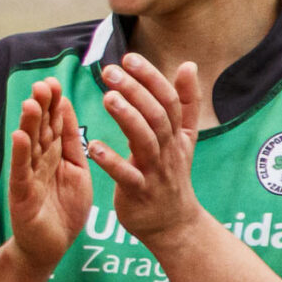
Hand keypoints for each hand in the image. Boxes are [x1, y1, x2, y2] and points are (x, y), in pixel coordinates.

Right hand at [6, 78, 92, 273]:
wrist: (49, 248)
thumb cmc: (64, 211)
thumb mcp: (76, 172)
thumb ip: (72, 145)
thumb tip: (68, 112)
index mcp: (54, 157)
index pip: (53, 126)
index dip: (54, 105)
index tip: (55, 82)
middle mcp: (38, 163)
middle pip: (40, 131)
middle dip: (41, 107)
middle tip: (43, 84)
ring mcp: (28, 178)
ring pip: (29, 147)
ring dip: (28, 125)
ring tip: (31, 103)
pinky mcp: (23, 196)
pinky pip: (22, 173)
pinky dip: (20, 155)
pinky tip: (20, 138)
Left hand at [92, 55, 208, 251]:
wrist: (173, 224)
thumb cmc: (172, 175)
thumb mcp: (183, 138)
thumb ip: (184, 103)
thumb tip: (188, 64)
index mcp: (176, 134)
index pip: (167, 100)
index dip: (150, 78)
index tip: (129, 57)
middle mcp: (169, 149)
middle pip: (156, 115)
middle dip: (135, 91)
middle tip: (109, 71)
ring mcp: (155, 171)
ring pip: (145, 140)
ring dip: (127, 118)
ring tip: (107, 97)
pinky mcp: (139, 192)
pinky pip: (126, 175)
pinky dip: (111, 161)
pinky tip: (93, 146)